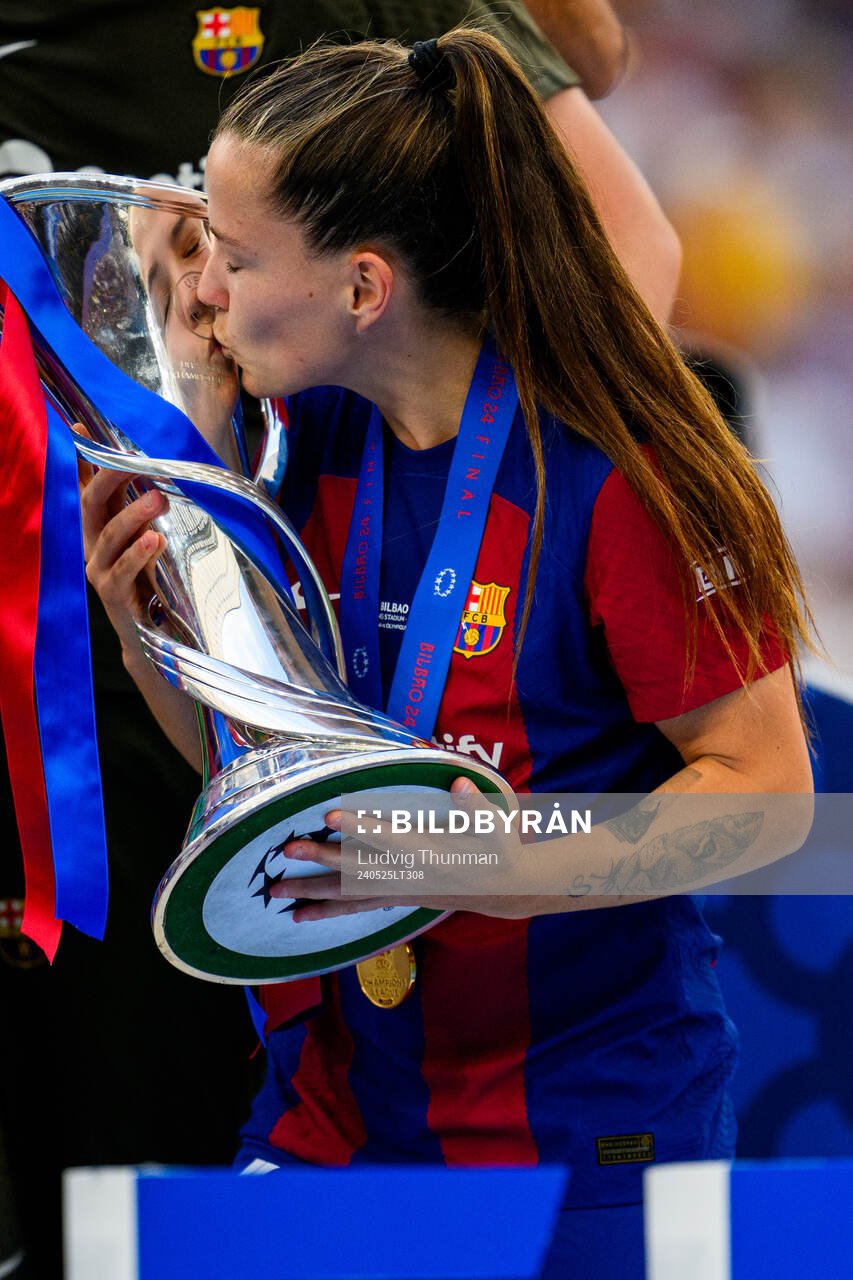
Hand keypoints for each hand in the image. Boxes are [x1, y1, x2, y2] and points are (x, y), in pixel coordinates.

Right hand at [78, 432, 168, 656]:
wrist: (152, 633)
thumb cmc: (152, 581)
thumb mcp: (151, 539)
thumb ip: (149, 510)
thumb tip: (162, 474)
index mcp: (101, 526)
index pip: (87, 486)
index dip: (83, 459)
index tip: (81, 429)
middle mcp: (93, 543)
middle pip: (91, 503)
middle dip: (111, 479)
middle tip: (137, 463)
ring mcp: (98, 568)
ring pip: (110, 535)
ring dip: (134, 514)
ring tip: (159, 499)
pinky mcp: (110, 593)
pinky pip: (121, 570)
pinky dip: (138, 553)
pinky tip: (156, 539)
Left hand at [270, 778, 542, 921]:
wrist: (504, 890)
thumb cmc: (499, 850)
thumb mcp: (496, 826)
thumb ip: (476, 805)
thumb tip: (459, 782)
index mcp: (430, 856)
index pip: (387, 838)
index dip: (358, 827)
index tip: (329, 815)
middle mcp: (408, 878)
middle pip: (357, 869)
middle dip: (320, 860)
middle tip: (286, 850)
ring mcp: (400, 892)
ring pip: (350, 895)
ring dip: (313, 893)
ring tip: (277, 893)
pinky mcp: (396, 899)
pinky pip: (356, 908)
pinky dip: (327, 911)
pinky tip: (300, 915)